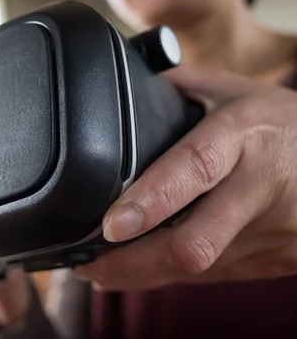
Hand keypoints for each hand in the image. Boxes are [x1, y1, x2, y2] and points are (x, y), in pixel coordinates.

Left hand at [77, 66, 296, 289]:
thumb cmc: (283, 120)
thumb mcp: (233, 91)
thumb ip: (178, 89)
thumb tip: (125, 86)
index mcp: (243, 134)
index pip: (194, 169)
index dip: (150, 201)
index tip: (111, 225)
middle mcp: (261, 187)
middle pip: (193, 244)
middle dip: (131, 264)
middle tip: (85, 264)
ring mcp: (274, 231)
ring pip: (198, 269)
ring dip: (144, 274)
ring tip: (103, 269)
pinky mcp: (279, 259)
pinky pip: (215, 275)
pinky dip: (175, 274)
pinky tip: (148, 267)